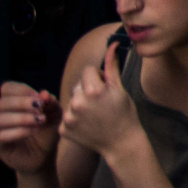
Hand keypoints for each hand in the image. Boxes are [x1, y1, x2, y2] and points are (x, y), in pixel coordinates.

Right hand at [0, 83, 60, 173]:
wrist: (45, 154)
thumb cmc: (47, 130)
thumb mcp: (55, 114)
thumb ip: (51, 102)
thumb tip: (43, 93)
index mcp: (12, 102)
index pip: (7, 88)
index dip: (22, 90)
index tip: (39, 98)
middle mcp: (0, 114)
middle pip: (2, 103)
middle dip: (23, 103)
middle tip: (40, 109)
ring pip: (0, 119)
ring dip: (23, 118)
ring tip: (40, 121)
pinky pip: (1, 136)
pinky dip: (20, 131)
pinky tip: (34, 131)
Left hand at [59, 41, 141, 157]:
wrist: (121, 142)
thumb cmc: (124, 114)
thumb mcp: (120, 88)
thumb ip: (112, 66)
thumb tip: (112, 44)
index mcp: (93, 90)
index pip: (88, 71)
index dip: (98, 78)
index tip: (105, 89)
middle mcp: (77, 103)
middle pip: (78, 85)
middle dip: (87, 90)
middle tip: (101, 104)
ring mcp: (69, 118)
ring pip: (72, 100)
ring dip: (80, 104)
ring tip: (94, 115)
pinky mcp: (63, 129)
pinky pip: (66, 116)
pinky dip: (74, 119)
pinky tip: (87, 124)